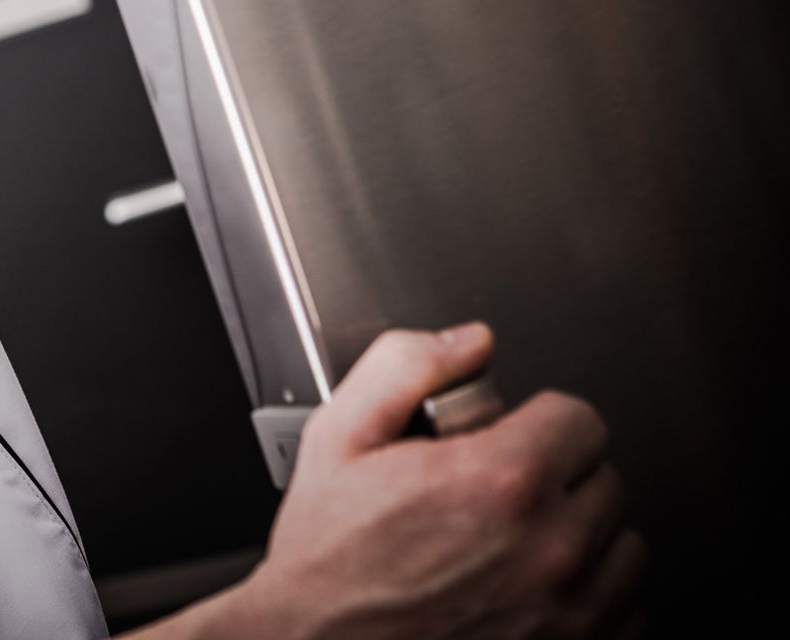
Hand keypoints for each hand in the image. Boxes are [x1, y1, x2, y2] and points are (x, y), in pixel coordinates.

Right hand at [232, 324, 647, 638]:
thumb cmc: (328, 558)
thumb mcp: (338, 437)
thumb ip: (405, 367)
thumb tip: (468, 343)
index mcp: (499, 482)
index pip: (579, 419)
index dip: (534, 420)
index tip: (503, 438)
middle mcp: (549, 549)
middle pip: (604, 479)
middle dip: (555, 476)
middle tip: (493, 491)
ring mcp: (570, 612)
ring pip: (623, 547)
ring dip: (580, 536)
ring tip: (515, 540)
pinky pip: (626, 612)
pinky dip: (590, 598)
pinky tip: (531, 588)